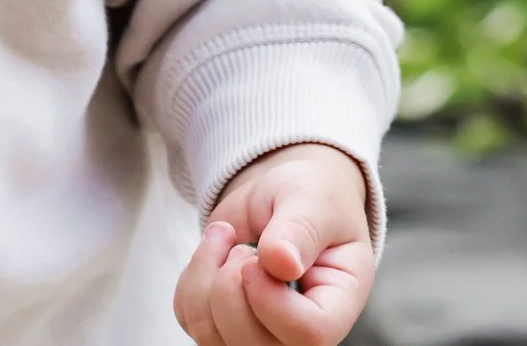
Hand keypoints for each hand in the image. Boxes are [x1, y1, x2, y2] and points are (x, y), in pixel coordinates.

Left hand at [173, 143, 374, 344]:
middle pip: (251, 344)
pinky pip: (190, 315)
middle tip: (243, 248)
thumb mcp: (313, 201)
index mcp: (337, 306)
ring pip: (211, 335)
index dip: (270, 299)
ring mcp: (259, 333)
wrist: (280, 196)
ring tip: (228, 241)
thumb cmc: (309, 199)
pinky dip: (192, 276)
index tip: (255, 258)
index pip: (309, 335)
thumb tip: (281, 264)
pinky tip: (215, 251)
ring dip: (205, 277)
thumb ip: (300, 230)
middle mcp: (299, 332)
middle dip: (228, 286)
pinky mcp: (223, 321)